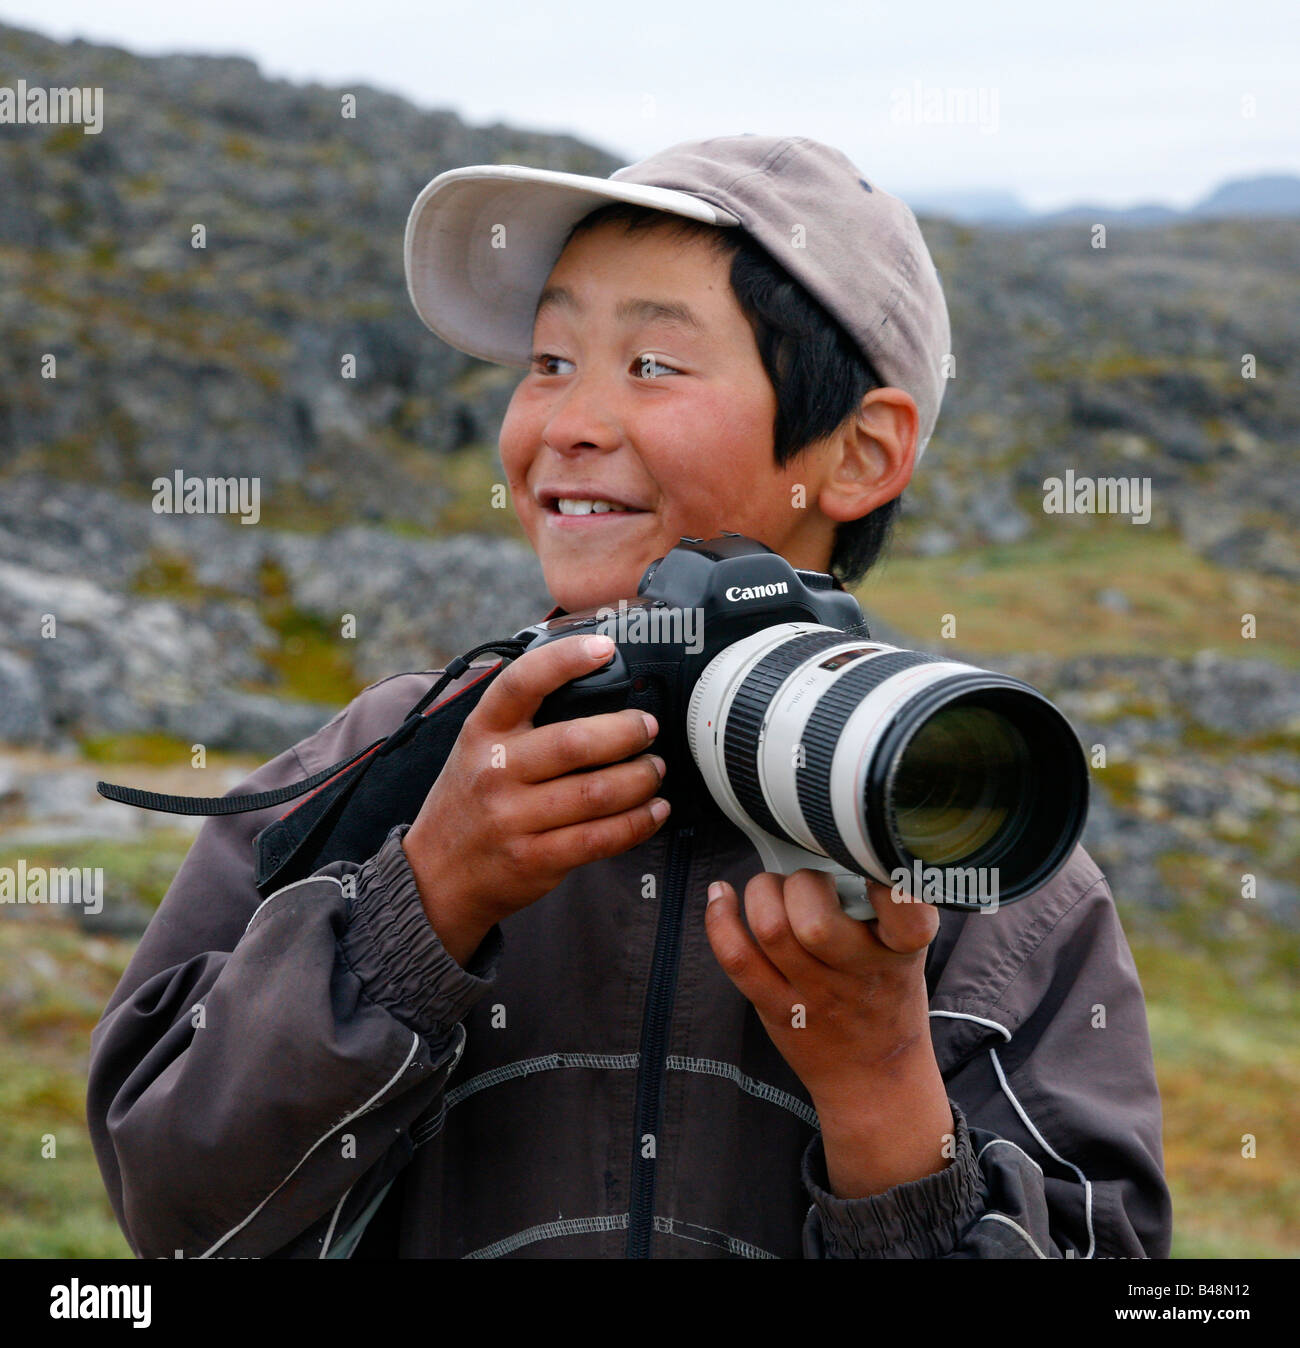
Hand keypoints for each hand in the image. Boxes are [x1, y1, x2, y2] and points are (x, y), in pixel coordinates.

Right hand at [403, 634, 670, 965]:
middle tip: (648, 729)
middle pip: (576, 742)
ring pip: (597, 792)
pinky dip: (638, 822)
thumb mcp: (477, 747)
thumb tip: (593, 683)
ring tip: (654, 769)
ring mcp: (512, 818)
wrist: (434, 876)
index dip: (566, 660)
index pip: (522, 682)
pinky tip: (653, 810)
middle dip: (627, 732)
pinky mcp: (533, 859)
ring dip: (641, 778)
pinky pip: (600, 838)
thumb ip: (521, 719)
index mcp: (482, 731)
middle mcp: (494, 770)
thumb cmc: (469, 800)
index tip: (605, 649)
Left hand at [704, 868, 953, 1196]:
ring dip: (762, 893)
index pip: (906, 917)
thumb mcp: (906, 952)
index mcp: (901, 953)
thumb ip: (885, 906)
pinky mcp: (776, 1008)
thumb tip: (841, 844)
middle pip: (815, 920)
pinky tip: (721, 896)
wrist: (873, 1079)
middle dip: (801, 885)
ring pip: (772, 930)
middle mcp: (858, 975)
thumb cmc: (886, 998)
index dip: (886, 884)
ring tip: (771, 890)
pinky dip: (721, 919)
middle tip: (807, 886)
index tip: (872, 864)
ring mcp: (814, 996)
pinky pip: (738, 959)